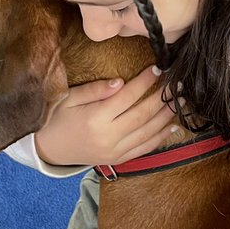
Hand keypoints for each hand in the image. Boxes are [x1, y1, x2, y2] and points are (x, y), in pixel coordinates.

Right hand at [34, 65, 175, 165]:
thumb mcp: (68, 98)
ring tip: (180, 102)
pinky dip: (160, 137)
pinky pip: (144, 148)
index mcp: (95, 119)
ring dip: (167, 117)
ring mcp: (114, 151)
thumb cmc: (57, 118)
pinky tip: (172, 125)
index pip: (127, 97)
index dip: (145, 82)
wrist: (49, 149)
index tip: (158, 68)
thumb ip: (94, 90)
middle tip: (177, 84)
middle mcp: (108, 137)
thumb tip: (120, 82)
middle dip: (162, 98)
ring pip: (148, 133)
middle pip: (143, 115)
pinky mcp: (118, 160)